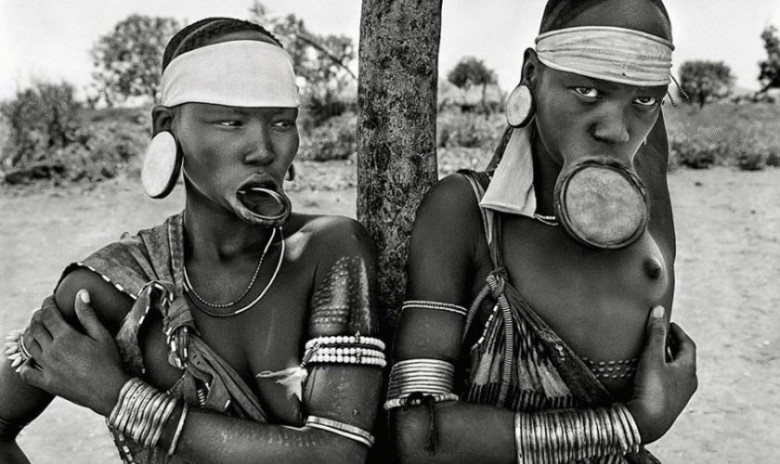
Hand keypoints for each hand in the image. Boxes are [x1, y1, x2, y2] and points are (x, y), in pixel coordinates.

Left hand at [17, 291, 129, 416]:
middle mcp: (52, 351)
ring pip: (29, 346)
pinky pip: (27, 373)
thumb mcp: (102, 335)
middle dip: (37, 317)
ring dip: (30, 334)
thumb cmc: (110, 361)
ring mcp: (47, 367)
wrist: (110, 391)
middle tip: (42, 313)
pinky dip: (25, 365)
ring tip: (36, 330)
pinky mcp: (47, 383)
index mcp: (66, 337)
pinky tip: (30, 361)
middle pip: (36, 328)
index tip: (49, 299)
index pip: (48, 314)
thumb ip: (88, 314)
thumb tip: (80, 293)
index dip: (47, 304)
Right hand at [627, 306, 696, 443]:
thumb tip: (659, 311)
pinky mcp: (669, 405)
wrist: (647, 424)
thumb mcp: (652, 357)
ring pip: (677, 372)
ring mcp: (680, 395)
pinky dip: (662, 372)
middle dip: (672, 345)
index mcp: (689, 369)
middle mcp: (688, 382)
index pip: (688, 344)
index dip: (678, 332)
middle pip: (684, 358)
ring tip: (653, 352)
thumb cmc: (652, 389)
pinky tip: (648, 374)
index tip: (668, 323)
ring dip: (667, 360)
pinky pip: (669, 383)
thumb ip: (655, 334)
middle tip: (660, 335)